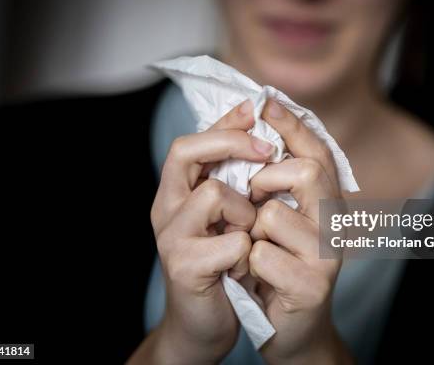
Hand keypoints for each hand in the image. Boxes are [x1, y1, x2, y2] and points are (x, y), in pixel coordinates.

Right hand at [129, 100, 274, 364]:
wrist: (203, 323)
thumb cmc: (221, 264)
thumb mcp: (226, 216)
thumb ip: (233, 180)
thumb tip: (259, 131)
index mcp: (176, 193)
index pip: (190, 141)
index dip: (224, 123)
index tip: (257, 110)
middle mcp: (165, 208)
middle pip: (185, 152)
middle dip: (231, 144)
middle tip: (267, 152)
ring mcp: (170, 237)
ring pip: (213, 194)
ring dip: (244, 212)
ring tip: (249, 235)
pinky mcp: (183, 267)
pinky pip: (231, 241)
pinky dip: (248, 251)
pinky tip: (246, 265)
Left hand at [248, 100, 352, 364]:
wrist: (289, 329)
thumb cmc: (279, 266)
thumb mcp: (280, 219)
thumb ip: (277, 181)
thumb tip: (259, 123)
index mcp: (329, 202)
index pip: (317, 150)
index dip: (292, 124)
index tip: (266, 100)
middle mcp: (337, 223)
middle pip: (306, 170)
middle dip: (266, 180)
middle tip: (253, 199)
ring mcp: (327, 255)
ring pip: (273, 215)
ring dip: (252, 232)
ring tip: (257, 249)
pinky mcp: (312, 286)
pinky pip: (261, 254)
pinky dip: (247, 264)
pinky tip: (257, 278)